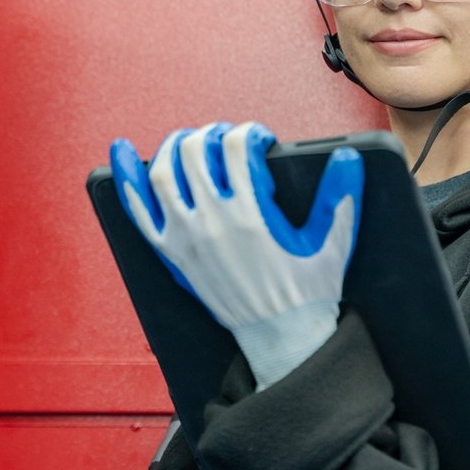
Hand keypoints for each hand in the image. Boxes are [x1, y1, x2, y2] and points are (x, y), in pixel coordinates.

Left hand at [110, 122, 363, 390]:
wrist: (279, 337)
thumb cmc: (306, 292)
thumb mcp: (332, 243)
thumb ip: (341, 197)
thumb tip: (349, 158)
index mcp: (250, 215)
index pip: (236, 147)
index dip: (249, 132)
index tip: (260, 141)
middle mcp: (211, 223)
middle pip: (194, 152)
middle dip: (211, 134)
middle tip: (226, 140)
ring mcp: (185, 238)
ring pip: (162, 173)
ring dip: (172, 147)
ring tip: (189, 143)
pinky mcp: (170, 254)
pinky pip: (137, 211)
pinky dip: (125, 179)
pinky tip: (120, 153)